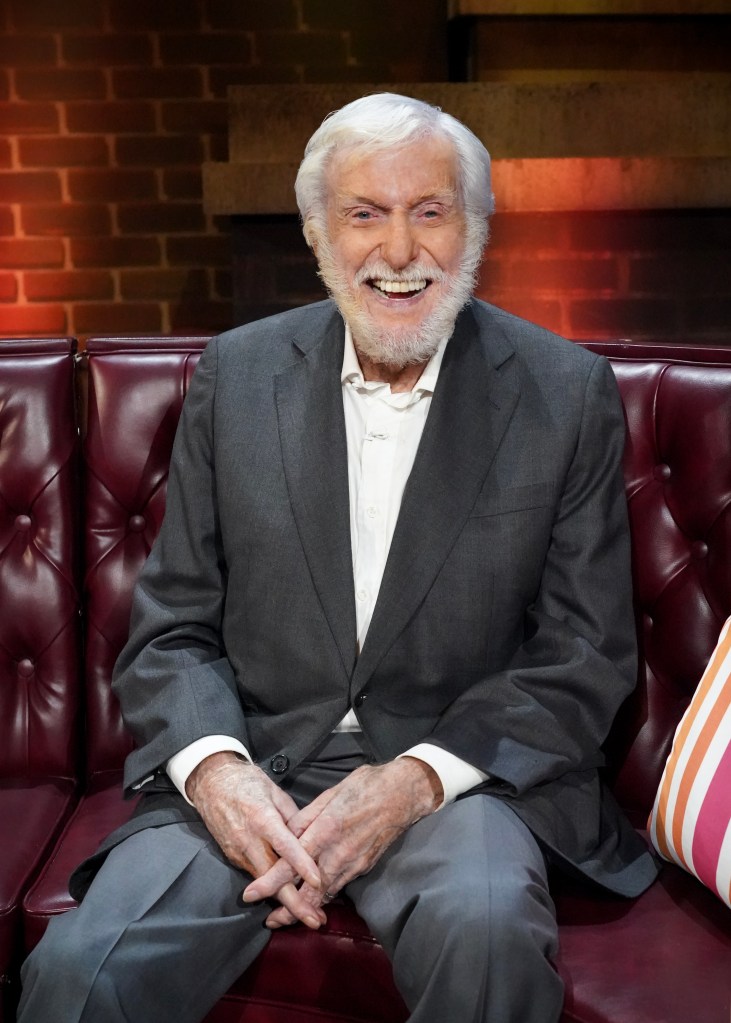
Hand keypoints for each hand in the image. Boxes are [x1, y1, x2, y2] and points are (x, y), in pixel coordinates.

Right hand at [187, 751, 325, 928]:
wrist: (211, 782)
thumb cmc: (247, 782)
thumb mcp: (275, 791)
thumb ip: (293, 817)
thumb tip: (310, 837)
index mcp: (262, 818)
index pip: (285, 846)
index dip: (302, 865)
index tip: (319, 881)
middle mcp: (249, 840)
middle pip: (273, 878)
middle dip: (294, 902)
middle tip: (315, 920)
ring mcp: (238, 851)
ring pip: (264, 882)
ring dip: (285, 901)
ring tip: (309, 916)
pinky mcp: (233, 857)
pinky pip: (256, 875)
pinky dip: (272, 890)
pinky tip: (289, 899)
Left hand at [243, 757, 442, 927]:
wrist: (403, 794)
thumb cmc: (366, 786)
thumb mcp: (331, 794)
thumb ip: (306, 817)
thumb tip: (285, 834)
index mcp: (327, 829)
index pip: (292, 862)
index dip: (270, 881)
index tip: (251, 894)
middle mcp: (340, 851)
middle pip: (309, 890)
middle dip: (288, 909)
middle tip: (270, 921)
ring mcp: (354, 862)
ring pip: (326, 894)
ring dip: (306, 909)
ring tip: (287, 918)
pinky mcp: (364, 866)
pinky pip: (340, 886)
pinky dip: (325, 898)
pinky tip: (315, 903)